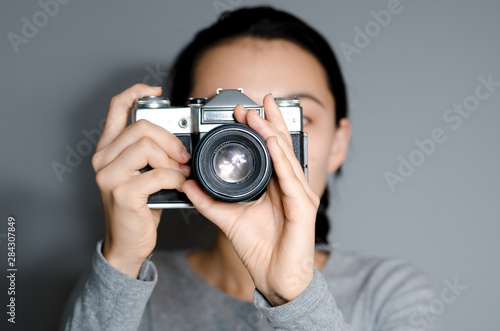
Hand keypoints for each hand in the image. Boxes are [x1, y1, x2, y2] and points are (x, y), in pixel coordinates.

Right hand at [92, 84, 190, 277]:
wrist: (127, 242)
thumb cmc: (137, 207)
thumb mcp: (141, 173)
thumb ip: (149, 153)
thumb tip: (178, 138)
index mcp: (107, 149)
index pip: (115, 108)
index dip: (134, 92)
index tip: (154, 89)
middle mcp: (102, 159)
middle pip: (140, 127)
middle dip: (170, 139)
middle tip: (183, 156)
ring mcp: (109, 176)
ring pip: (146, 147)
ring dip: (172, 159)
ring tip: (181, 172)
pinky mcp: (122, 194)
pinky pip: (157, 174)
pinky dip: (175, 178)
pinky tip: (180, 185)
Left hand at [182, 94, 319, 305]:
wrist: (275, 278)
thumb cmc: (260, 249)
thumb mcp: (229, 219)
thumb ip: (209, 201)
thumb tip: (188, 185)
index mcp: (276, 185)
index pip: (271, 149)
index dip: (261, 128)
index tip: (244, 111)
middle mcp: (290, 185)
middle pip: (281, 146)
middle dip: (267, 122)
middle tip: (253, 103)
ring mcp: (300, 194)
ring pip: (286, 157)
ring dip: (272, 133)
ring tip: (259, 116)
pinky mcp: (303, 208)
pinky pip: (291, 179)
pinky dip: (281, 159)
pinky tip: (272, 143)